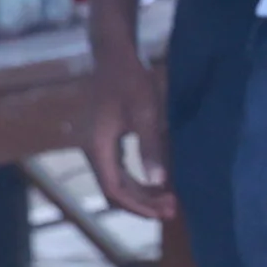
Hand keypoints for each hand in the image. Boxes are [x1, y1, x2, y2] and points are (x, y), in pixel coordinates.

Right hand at [84, 44, 176, 222]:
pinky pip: (119, 169)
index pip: (114, 190)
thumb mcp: (146, 113)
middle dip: (143, 203)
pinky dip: (137, 180)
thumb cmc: (131, 81)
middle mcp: (93, 151)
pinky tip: (158, 182)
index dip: (139, 206)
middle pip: (114, 190)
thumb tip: (159, 182)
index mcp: (98, 147)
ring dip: (141, 193)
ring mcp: (97, 145)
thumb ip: (151, 147)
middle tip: (173, 209)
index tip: (164, 211)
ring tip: (169, 200)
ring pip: (116, 181)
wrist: (114, 55)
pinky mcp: (105, 140)